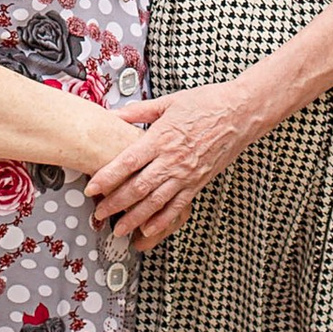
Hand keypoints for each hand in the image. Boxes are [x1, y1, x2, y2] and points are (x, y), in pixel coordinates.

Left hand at [86, 78, 258, 248]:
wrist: (240, 113)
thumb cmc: (207, 103)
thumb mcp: (168, 102)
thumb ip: (139, 112)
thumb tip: (113, 115)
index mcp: (162, 138)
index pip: (128, 162)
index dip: (108, 177)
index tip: (92, 187)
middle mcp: (173, 160)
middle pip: (138, 187)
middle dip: (115, 203)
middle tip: (98, 214)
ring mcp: (187, 174)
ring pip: (156, 202)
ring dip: (135, 218)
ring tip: (118, 228)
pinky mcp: (199, 182)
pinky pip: (178, 206)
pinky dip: (163, 220)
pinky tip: (149, 229)